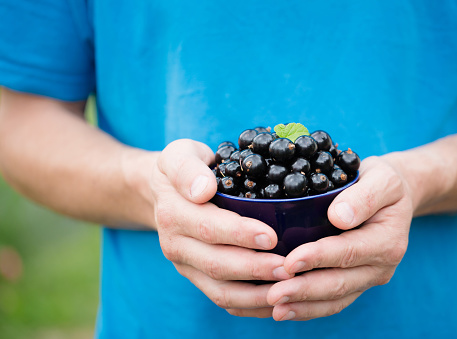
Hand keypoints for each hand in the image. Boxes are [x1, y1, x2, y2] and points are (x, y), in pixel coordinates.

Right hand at [152, 139, 292, 316]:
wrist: (164, 192)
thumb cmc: (185, 168)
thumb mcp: (179, 154)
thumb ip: (186, 168)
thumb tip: (202, 190)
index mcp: (173, 213)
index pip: (208, 227)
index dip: (240, 234)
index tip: (271, 236)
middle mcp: (175, 244)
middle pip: (216, 264)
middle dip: (255, 269)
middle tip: (289, 268)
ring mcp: (185, 265)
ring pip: (219, 291)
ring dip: (255, 295)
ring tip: (288, 287)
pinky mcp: (196, 278)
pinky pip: (222, 299)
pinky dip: (249, 305)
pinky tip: (276, 299)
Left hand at [266, 155, 412, 320]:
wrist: (394, 198)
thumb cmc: (382, 182)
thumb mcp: (382, 178)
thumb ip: (365, 196)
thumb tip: (339, 216)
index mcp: (387, 241)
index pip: (348, 252)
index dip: (318, 258)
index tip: (290, 262)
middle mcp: (380, 266)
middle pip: (339, 283)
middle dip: (304, 291)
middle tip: (273, 294)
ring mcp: (368, 279)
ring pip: (334, 300)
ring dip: (302, 306)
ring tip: (273, 308)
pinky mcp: (356, 284)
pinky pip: (332, 302)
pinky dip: (307, 308)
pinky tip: (282, 309)